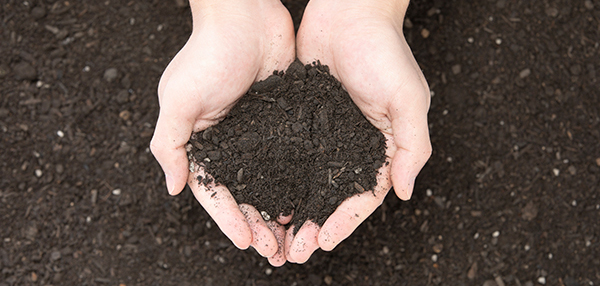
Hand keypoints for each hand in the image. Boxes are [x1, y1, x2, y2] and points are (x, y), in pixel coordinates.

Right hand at [149, 0, 294, 265]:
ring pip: (270, 182)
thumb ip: (172, 144)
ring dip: (278, 211)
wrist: (245, 15)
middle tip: (274, 252)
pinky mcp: (284, 121)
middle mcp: (231, 143)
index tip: (247, 242)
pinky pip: (292, 158)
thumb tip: (174, 189)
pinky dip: (298, 182)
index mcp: (203, 143)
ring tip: (292, 238)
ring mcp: (259, 134)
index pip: (215, 191)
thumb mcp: (179, 99)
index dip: (229, 218)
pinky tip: (309, 202)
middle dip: (257, 224)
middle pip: (244, 193)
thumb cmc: (207, 53)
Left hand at [286, 0, 431, 262]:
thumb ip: (412, 146)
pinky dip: (279, 178)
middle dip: (316, 225)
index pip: (364, 195)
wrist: (349, 12)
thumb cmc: (384, 51)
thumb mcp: (409, 99)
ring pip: (309, 181)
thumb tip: (406, 192)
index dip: (346, 221)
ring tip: (277, 234)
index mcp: (381, 146)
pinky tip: (264, 195)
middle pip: (333, 196)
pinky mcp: (302, 119)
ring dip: (295, 210)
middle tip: (295, 251)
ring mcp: (325, 134)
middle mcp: (352, 145)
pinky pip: (290, 155)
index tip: (324, 241)